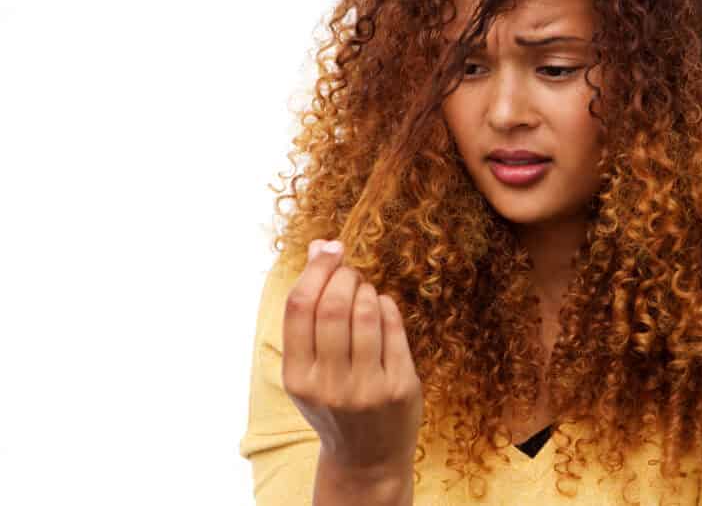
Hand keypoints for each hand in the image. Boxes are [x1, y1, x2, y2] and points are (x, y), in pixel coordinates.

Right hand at [282, 239, 422, 475]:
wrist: (367, 457)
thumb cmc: (334, 400)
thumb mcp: (310, 365)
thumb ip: (309, 311)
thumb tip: (318, 245)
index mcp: (298, 378)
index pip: (300, 307)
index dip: (315, 269)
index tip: (329, 249)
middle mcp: (330, 385)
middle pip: (334, 306)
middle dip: (344, 275)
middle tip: (350, 270)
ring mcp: (367, 388)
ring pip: (366, 312)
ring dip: (366, 289)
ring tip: (364, 291)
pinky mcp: (400, 387)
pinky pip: (394, 327)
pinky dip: (386, 306)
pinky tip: (381, 308)